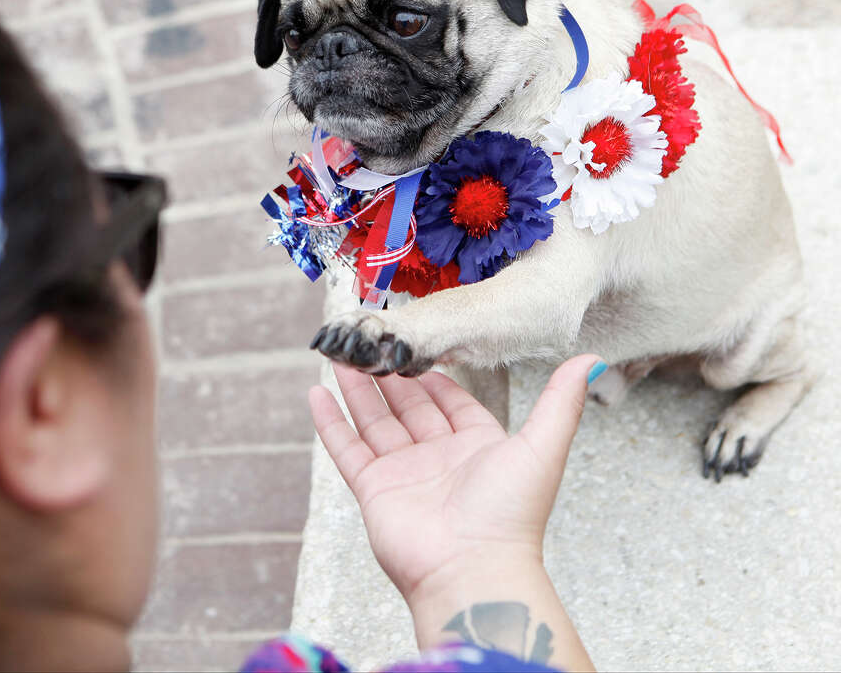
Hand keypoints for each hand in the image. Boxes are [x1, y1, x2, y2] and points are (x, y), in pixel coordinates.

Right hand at [308, 355, 602, 609]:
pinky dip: (331, 422)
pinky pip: (347, 448)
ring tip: (341, 355)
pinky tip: (318, 393)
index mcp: (477, 447)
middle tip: (371, 339)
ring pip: (375, 421)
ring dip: (357, 389)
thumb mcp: (542, 447)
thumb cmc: (511, 516)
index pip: (451, 400)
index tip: (418, 339)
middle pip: (408, 406)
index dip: (434, 372)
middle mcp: (438, 458)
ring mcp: (403, 473)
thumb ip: (561, 402)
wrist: (472, 570)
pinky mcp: (373, 489)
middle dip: (389, 374)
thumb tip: (592, 360)